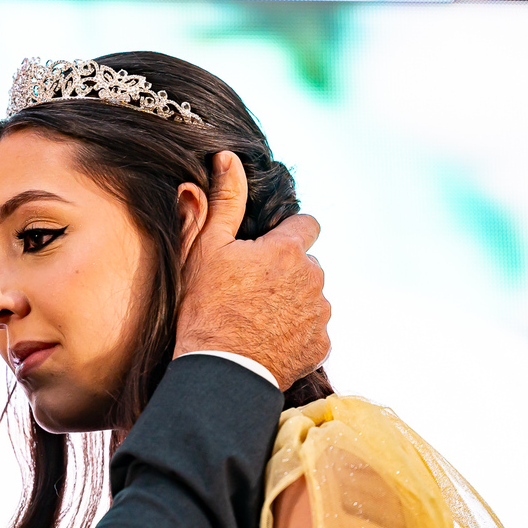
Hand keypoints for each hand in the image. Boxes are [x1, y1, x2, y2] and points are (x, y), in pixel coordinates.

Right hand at [173, 152, 330, 389]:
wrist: (220, 370)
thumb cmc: (207, 305)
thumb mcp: (207, 248)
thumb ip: (224, 200)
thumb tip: (227, 157)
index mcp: (289, 251)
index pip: (308, 224)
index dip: (287, 233)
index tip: (266, 248)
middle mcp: (314, 279)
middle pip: (308, 264)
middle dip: (287, 270)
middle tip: (251, 287)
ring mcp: (321, 315)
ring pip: (312, 297)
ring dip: (293, 301)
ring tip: (257, 317)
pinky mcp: (321, 347)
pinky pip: (313, 331)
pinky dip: (296, 333)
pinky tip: (267, 339)